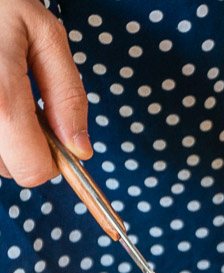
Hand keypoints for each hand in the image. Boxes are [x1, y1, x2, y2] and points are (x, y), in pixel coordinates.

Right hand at [0, 0, 90, 186]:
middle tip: (23, 103)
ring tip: (3, 96)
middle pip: (9, 169)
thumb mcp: (45, 36)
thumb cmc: (0, 4)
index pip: (32, 169)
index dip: (53, 158)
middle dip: (25, 145)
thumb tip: (80, 150)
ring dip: (5, 138)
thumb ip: (68, 95)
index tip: (54, 132)